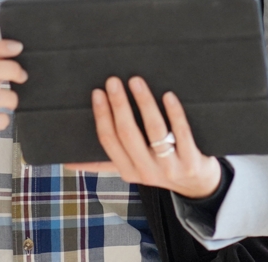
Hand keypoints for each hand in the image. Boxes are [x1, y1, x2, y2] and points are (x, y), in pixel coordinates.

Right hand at [68, 76, 221, 199]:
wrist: (198, 186)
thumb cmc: (159, 168)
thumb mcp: (131, 169)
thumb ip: (102, 163)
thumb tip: (68, 161)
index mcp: (127, 171)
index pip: (109, 140)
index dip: (102, 115)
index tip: (98, 92)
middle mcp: (146, 171)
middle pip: (128, 134)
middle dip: (119, 105)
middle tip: (113, 81)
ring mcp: (170, 168)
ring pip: (154, 131)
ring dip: (144, 103)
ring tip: (136, 81)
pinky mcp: (192, 162)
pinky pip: (182, 134)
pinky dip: (175, 114)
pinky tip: (168, 95)